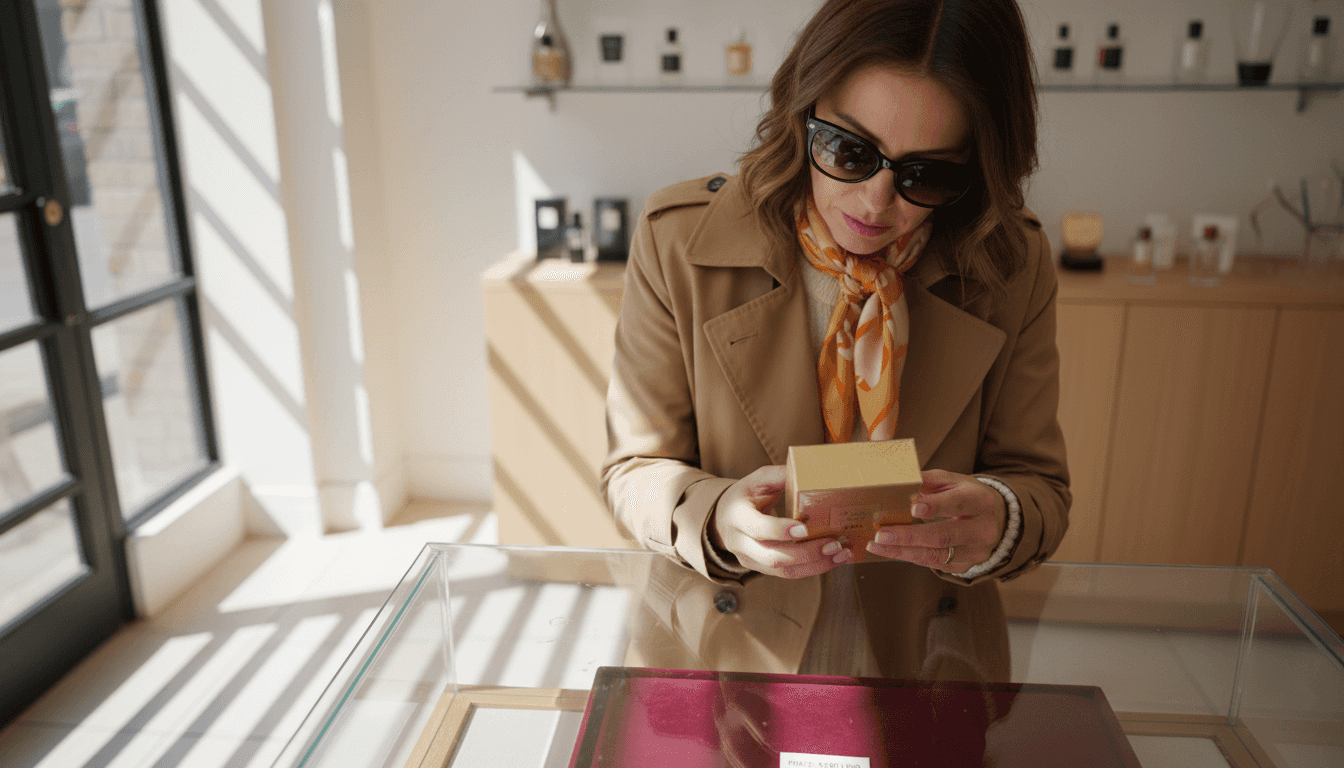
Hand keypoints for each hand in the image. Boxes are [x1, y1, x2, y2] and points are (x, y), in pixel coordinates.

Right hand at [710, 465, 851, 578]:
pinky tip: (832, 559)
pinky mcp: (761, 569)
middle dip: (807, 554)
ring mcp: (750, 559)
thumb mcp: (757, 480)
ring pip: (783, 571)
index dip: (780, 530)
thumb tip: (810, 472)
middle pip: (773, 557)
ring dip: (815, 565)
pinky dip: (813, 568)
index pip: (757, 528)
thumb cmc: (745, 495)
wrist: (723, 518)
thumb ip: (780, 476)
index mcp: (737, 516)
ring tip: (840, 554)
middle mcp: (741, 542)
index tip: (804, 528)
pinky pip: (789, 573)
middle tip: (834, 544)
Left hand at [864, 469, 1006, 573]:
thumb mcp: (955, 481)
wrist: (998, 521)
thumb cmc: (968, 496)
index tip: (912, 507)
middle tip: (881, 534)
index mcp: (981, 501)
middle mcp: (983, 529)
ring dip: (903, 552)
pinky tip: (891, 551)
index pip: (958, 504)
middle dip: (909, 536)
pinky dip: (910, 557)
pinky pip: (934, 564)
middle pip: (944, 535)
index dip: (936, 506)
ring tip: (877, 546)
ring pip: (937, 555)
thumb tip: (899, 481)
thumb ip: (929, 480)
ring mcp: (975, 552)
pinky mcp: (965, 566)